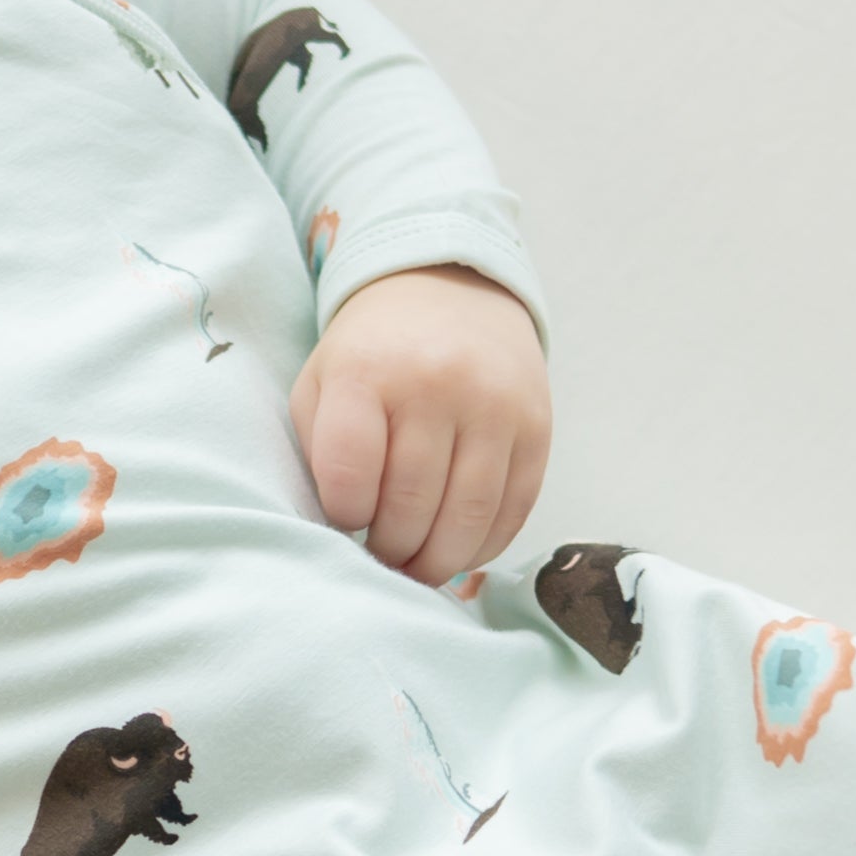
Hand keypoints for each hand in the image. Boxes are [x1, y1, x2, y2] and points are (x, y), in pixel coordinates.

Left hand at [290, 267, 551, 586]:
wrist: (450, 290)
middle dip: (390, 549)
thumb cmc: (373, 354)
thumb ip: (319, 450)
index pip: (349, 475)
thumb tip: (343, 529)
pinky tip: (458, 548)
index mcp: (367, 372)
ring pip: (467, 518)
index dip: (344, 514)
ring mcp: (494, 406)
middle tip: (381, 554)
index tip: (347, 515)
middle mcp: (436, 385)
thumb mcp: (322, 382)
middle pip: (411, 506)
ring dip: (437, 561)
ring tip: (416, 565)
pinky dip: (483, 545)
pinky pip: (514, 510)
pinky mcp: (536, 428)